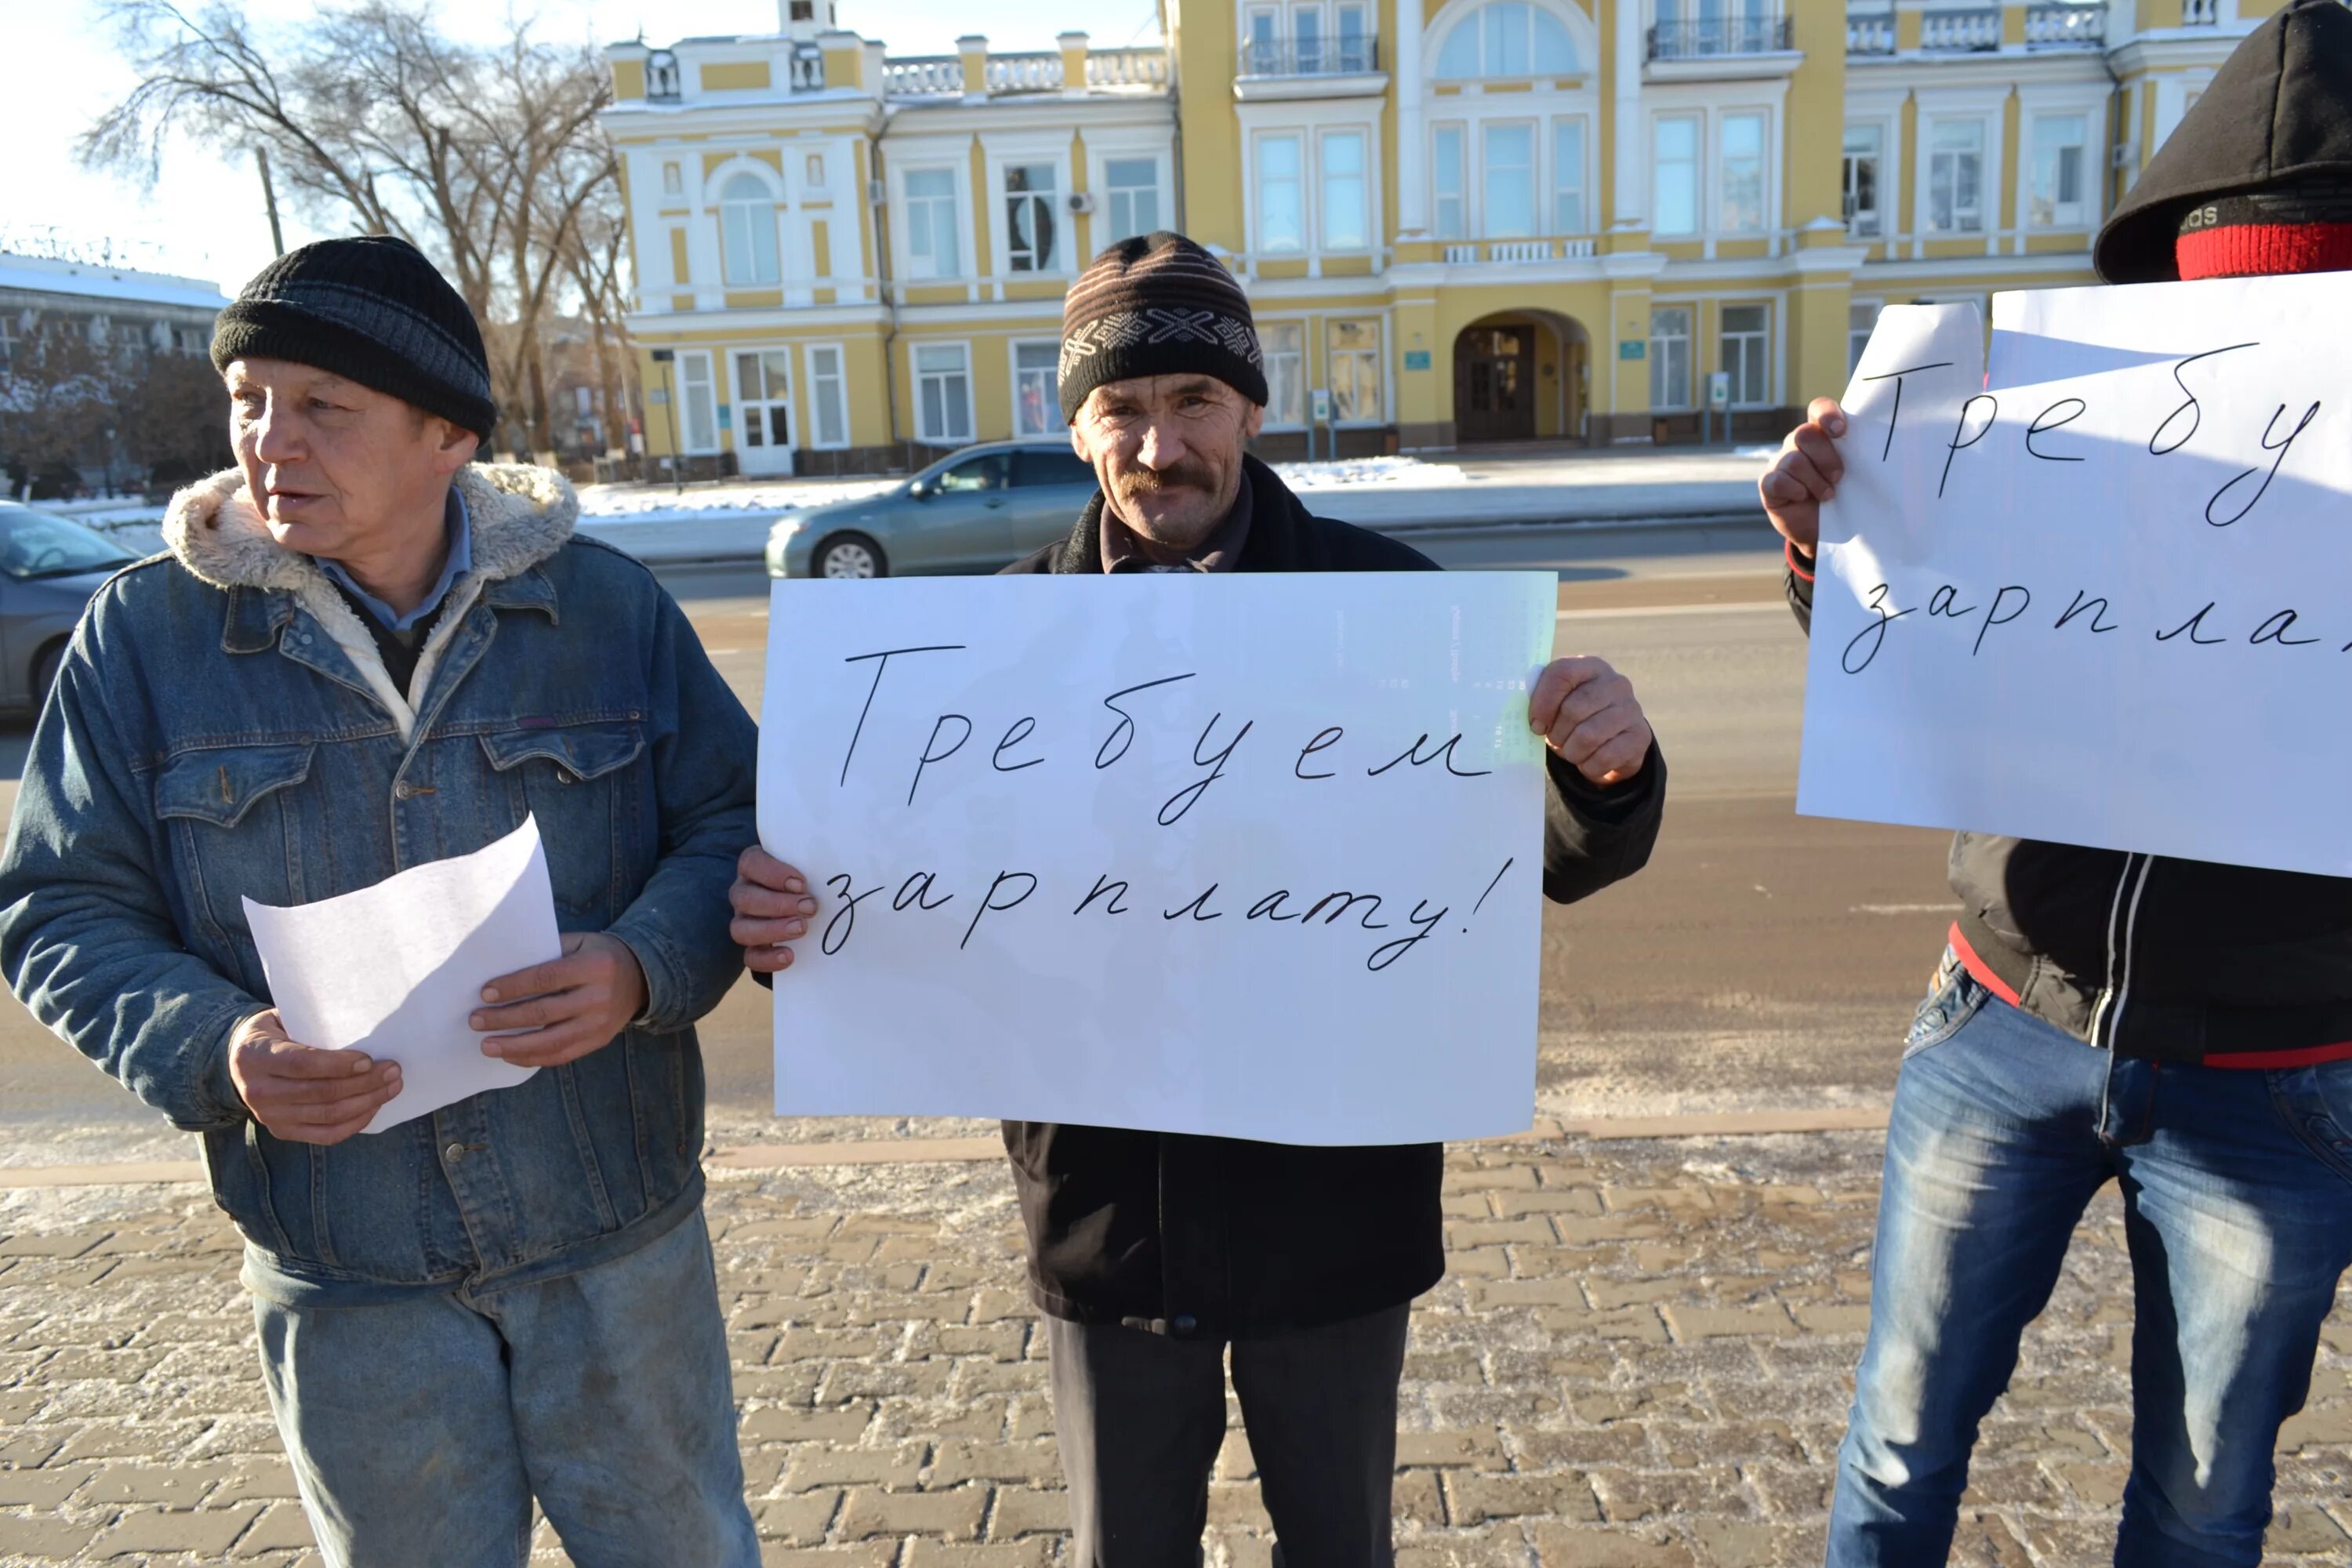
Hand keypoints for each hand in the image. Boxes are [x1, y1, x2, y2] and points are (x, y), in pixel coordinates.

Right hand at [229, 1010, 401, 1145]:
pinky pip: (326, 1135)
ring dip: (367, 1102)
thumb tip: (365, 1028)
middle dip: (365, 1083)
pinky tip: (374, 1106)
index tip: (369, 1060)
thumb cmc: (273, 1033)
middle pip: (321, 1093)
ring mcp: (270, 1116)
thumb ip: (312, 1025)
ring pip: (328, 1115)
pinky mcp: (282, 1132)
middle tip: (393, 1070)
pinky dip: (355, 1123)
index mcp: (256, 1057)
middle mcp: (259, 1091)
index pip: (302, 1064)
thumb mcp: (282, 1019)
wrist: (238, 1060)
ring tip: (392, 1086)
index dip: (338, 1065)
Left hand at [470, 932, 646, 1067]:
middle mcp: (599, 997)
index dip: (513, 987)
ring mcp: (600, 1023)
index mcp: (594, 967)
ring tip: (486, 1046)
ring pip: (551, 1041)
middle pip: (544, 1012)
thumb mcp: (579, 942)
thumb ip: (547, 953)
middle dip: (505, 1018)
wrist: (642, 977)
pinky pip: (562, 1055)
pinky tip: (510, 1056)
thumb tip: (502, 970)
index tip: (485, 993)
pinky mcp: (599, 1041)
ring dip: (514, 1046)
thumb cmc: (599, 955)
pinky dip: (533, 1058)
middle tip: (476, 1020)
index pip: (546, 979)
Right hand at [732, 846, 817, 974]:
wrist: (811, 909)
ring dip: (772, 929)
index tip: (801, 883)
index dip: (773, 873)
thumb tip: (852, 861)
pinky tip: (789, 955)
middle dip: (778, 904)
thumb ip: (820, 864)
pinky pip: (750, 956)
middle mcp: (744, 893)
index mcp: (754, 867)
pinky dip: (768, 958)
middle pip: (744, 898)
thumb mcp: (814, 867)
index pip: (751, 863)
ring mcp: (744, 921)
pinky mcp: (753, 947)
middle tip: (810, 907)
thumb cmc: (812, 880)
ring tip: (802, 928)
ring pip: (740, 929)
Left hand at [1529, 657, 1652, 786]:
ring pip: (1588, 736)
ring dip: (1572, 752)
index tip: (1536, 724)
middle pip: (1573, 709)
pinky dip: (1589, 766)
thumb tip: (1536, 722)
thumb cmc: (1574, 719)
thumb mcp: (1557, 704)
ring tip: (1572, 751)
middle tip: (1555, 741)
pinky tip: (1588, 761)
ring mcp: (1632, 709)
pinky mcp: (1640, 736)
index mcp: (1590, 667)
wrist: (1610, 743)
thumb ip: (1542, 701)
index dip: (1543, 702)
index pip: (1562, 673)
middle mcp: (1616, 683)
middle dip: (1557, 733)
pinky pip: (1605, 757)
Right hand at [1757, 396, 1847, 554]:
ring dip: (1815, 481)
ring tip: (1828, 495)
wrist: (1825, 530)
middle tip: (1839, 477)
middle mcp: (1798, 443)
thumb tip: (1880, 448)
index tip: (1841, 431)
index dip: (1827, 415)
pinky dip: (1794, 490)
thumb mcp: (1856, 474)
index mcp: (1821, 434)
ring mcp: (1781, 462)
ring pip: (1794, 460)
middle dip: (1825, 457)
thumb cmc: (1844, 496)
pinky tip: (1802, 498)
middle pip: (1804, 434)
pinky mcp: (1768, 484)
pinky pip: (1778, 480)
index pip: (1818, 409)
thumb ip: (1859, 455)